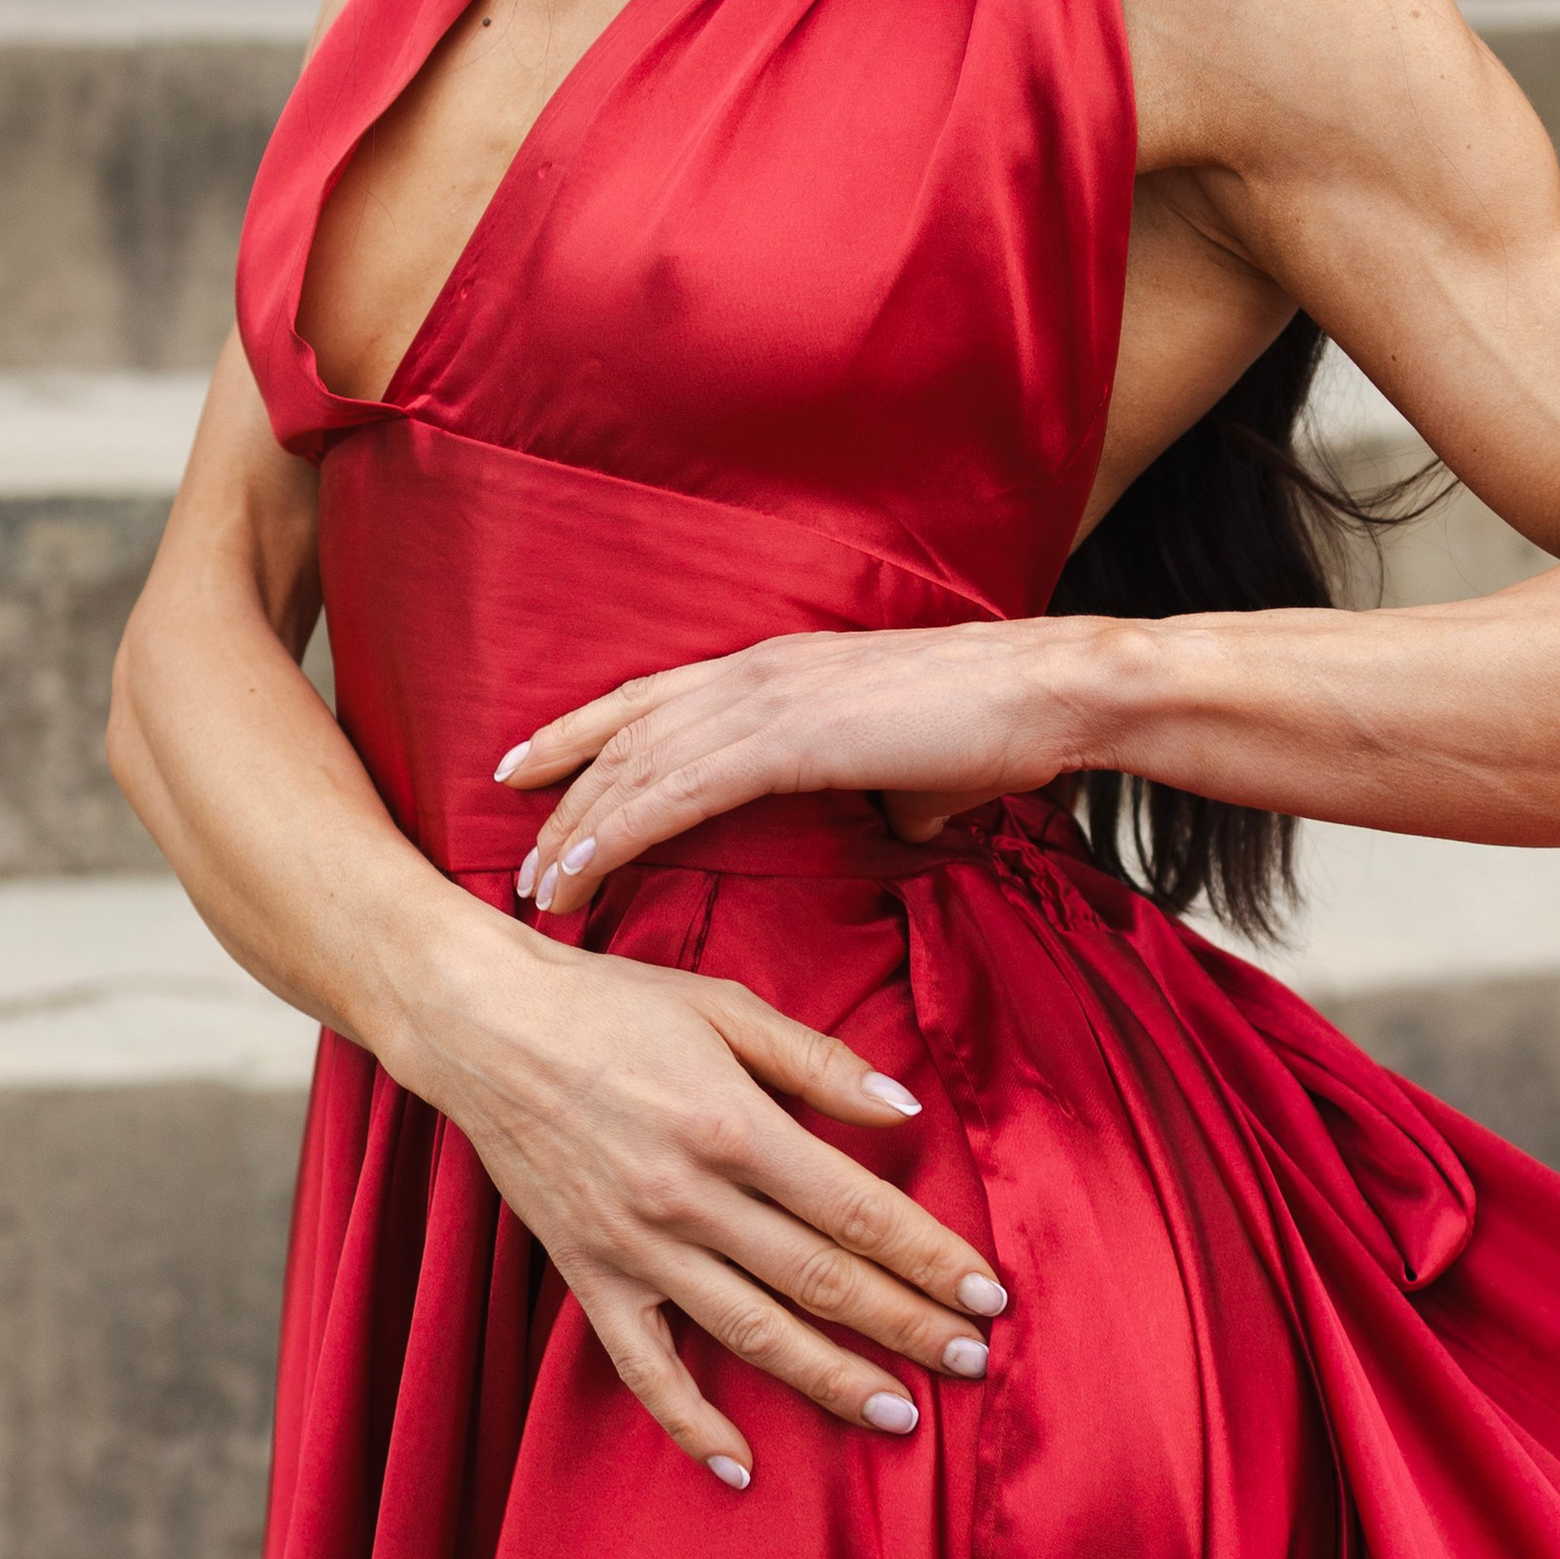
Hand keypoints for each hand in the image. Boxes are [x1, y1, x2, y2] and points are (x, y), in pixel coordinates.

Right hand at [388, 900, 1011, 1488]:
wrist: (484, 1025)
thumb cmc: (611, 1005)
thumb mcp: (725, 1005)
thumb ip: (819, 1063)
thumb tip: (907, 1110)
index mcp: (733, 1126)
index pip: (856, 1210)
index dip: (929, 1257)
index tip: (988, 1294)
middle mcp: (690, 1199)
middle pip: (822, 1281)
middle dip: (907, 1326)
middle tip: (974, 1361)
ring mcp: (636, 1248)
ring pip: (753, 1333)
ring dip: (832, 1382)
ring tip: (900, 1415)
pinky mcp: (589, 1277)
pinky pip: (645, 1369)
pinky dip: (691, 1423)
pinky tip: (741, 1464)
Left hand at [494, 616, 1125, 913]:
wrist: (1048, 692)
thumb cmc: (996, 725)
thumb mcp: (915, 764)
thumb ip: (886, 787)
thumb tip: (897, 813)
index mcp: (778, 673)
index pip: (654, 701)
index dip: (585, 734)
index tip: (528, 771)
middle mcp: (754, 673)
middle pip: (624, 731)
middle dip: (560, 791)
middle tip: (511, 853)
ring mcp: (764, 698)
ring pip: (635, 764)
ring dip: (575, 827)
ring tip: (533, 885)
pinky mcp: (783, 736)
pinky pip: (673, 791)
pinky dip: (616, 831)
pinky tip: (580, 868)